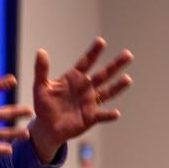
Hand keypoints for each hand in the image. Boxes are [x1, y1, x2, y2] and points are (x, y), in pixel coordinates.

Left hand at [29, 37, 132, 163]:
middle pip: (103, 74)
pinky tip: (116, 113)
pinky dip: (108, 115)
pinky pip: (102, 115)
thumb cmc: (44, 105)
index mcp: (74, 78)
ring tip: (127, 79)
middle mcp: (86, 87)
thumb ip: (41, 70)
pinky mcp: (91, 117)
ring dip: (117, 86)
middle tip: (128, 54)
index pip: (86, 62)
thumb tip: (41, 51)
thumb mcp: (40, 86)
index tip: (101, 41)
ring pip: (107, 92)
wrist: (47, 126)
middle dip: (115, 65)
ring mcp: (90, 102)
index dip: (93, 52)